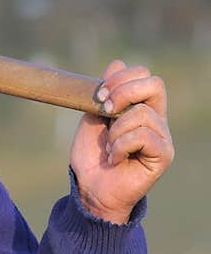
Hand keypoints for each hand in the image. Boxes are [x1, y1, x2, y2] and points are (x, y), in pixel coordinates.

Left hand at [69, 59, 173, 223]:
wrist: (90, 190)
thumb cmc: (92, 157)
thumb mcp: (92, 119)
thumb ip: (104, 93)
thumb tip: (116, 63)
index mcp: (141, 106)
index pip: (143, 75)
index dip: (121, 78)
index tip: (99, 94)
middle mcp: (156, 119)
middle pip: (155, 84)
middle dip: (124, 92)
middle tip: (104, 111)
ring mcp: (162, 137)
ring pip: (142, 114)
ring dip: (116, 130)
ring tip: (109, 149)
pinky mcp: (163, 155)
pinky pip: (143, 136)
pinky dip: (121, 146)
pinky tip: (115, 159)